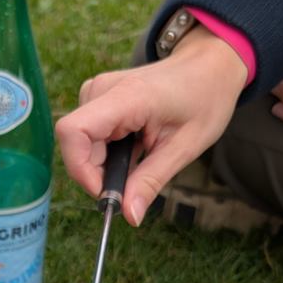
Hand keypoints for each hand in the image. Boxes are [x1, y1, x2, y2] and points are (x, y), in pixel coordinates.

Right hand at [56, 26, 247, 225]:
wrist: (209, 66)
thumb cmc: (203, 98)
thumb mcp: (185, 147)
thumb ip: (151, 181)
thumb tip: (129, 216)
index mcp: (127, 97)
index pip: (73, 132)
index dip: (80, 169)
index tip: (106, 191)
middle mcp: (102, 90)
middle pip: (76, 145)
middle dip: (98, 174)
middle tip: (133, 185)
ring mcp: (97, 91)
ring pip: (81, 144)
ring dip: (105, 164)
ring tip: (141, 156)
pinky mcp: (97, 98)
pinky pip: (88, 137)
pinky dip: (106, 153)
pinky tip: (134, 147)